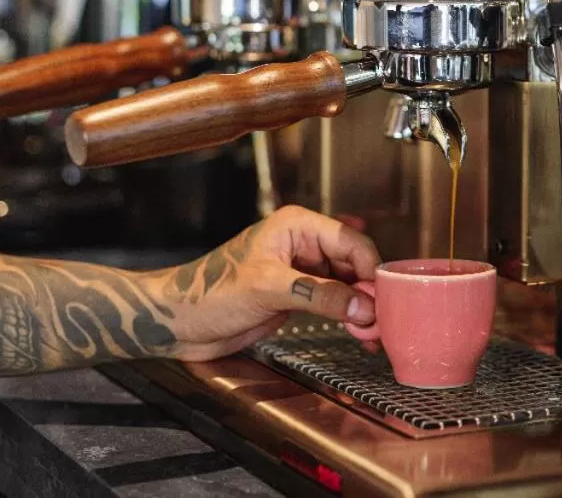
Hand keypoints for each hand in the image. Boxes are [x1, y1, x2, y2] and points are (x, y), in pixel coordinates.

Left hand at [145, 206, 380, 361]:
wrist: (179, 322)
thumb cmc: (209, 292)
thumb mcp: (267, 289)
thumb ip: (318, 296)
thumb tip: (362, 307)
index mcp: (297, 226)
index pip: (350, 243)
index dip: (371, 271)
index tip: (383, 301)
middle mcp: (304, 245)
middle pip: (355, 264)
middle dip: (370, 293)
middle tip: (382, 323)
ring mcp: (302, 271)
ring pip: (348, 285)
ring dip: (362, 309)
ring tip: (373, 334)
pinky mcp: (298, 296)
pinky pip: (335, 302)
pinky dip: (349, 317)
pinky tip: (359, 333)